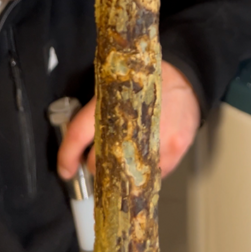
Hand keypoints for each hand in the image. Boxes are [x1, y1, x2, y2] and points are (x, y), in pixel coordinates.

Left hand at [57, 60, 202, 180]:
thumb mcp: (114, 87)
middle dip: (95, 164)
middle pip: (100, 162)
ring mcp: (157, 138)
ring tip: (126, 157)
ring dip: (121, 171)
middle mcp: (134, 122)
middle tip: (100, 158)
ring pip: (127, 174)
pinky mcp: (175, 148)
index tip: (66, 170)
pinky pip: (154, 174)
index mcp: (112, 102)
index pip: (79, 134)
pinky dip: (146, 170)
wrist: (184, 76)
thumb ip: (95, 113)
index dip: (67, 156)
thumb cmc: (145, 83)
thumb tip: (77, 145)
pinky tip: (148, 156)